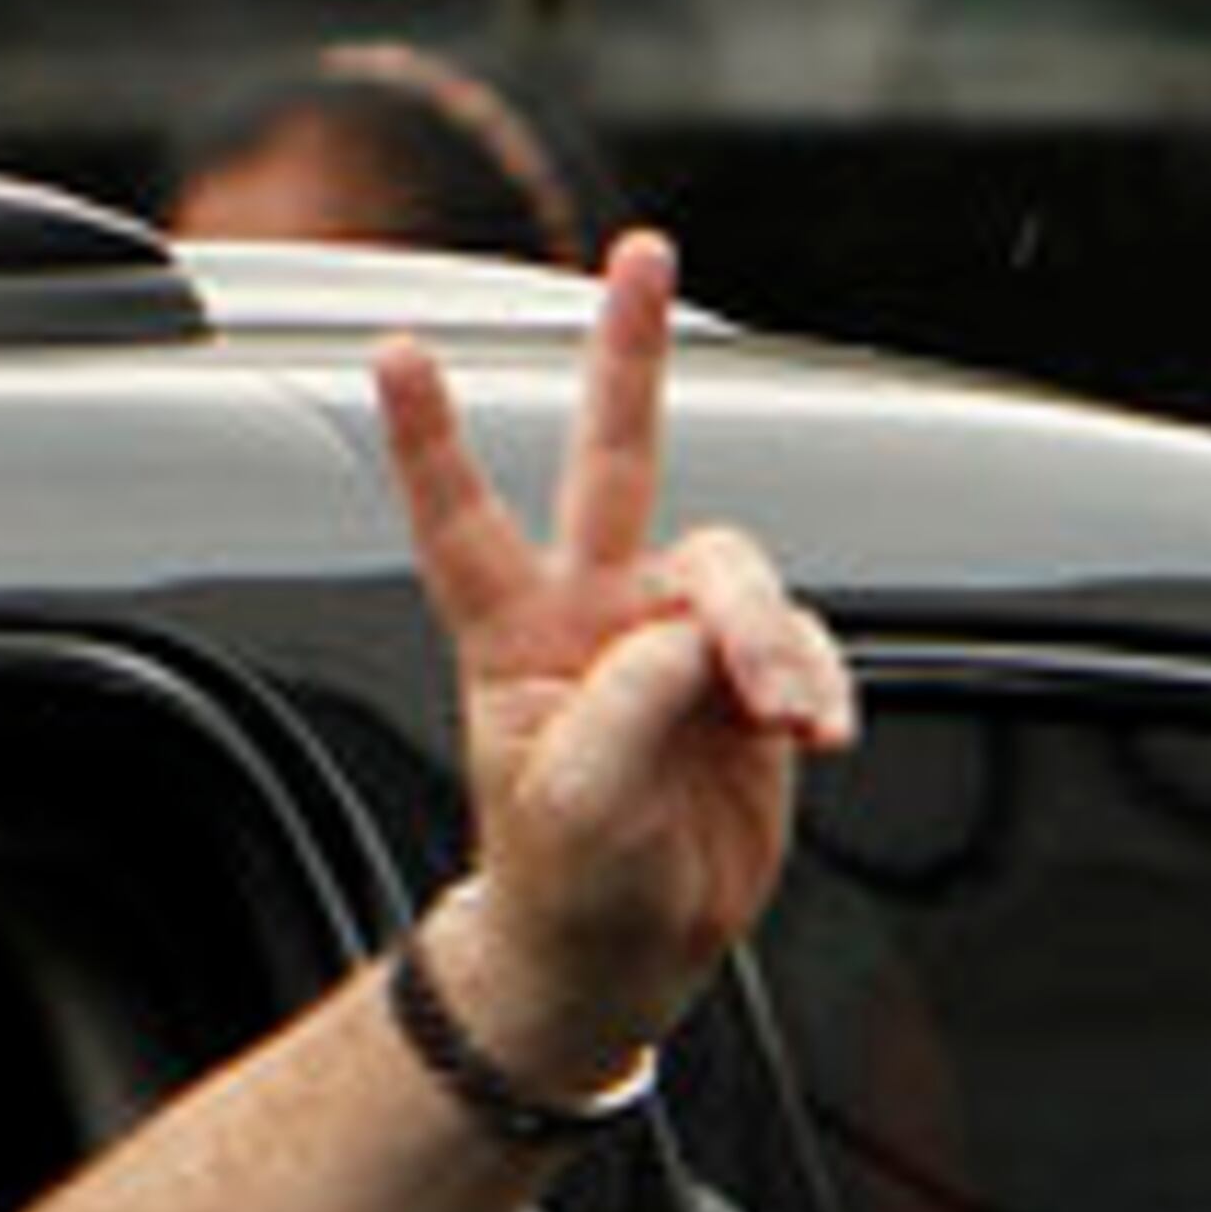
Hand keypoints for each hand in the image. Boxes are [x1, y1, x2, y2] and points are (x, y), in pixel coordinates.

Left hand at [380, 228, 856, 1083]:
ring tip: (782, 716)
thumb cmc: (570, 886)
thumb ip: (628, 709)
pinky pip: (800, 644)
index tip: (394, 354)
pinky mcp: (749, 677)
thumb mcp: (576, 808)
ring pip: (738, 575)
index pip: (464, 524)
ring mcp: (676, 639)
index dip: (431, 440)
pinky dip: (816, 683)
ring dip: (770, 641)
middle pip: (617, 460)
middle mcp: (597, 617)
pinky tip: (816, 731)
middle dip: (627, 355)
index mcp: (518, 641)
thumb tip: (693, 636)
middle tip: (640, 258)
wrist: (622, 953)